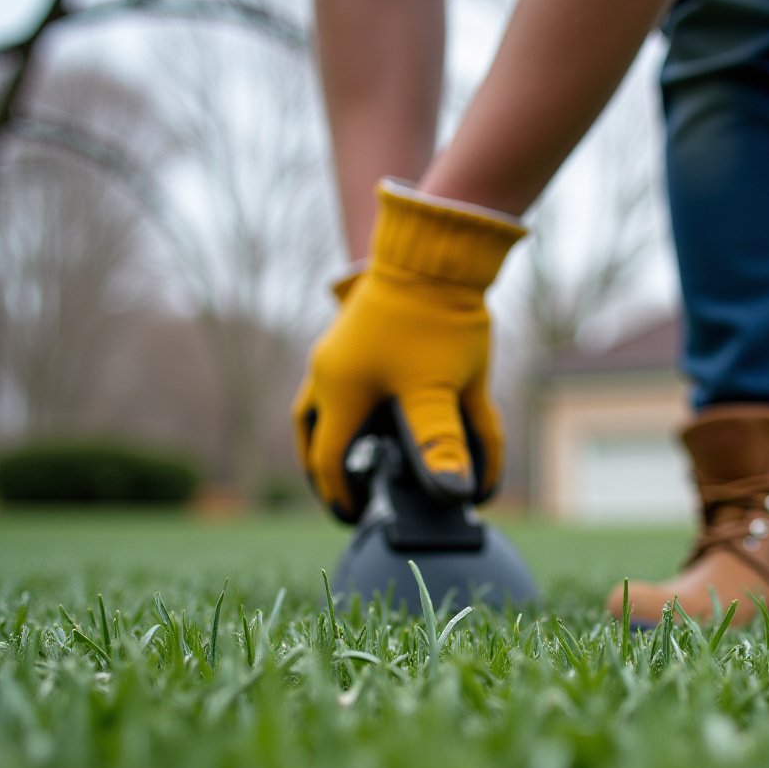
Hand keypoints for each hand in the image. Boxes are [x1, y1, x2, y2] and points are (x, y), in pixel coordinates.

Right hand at [292, 268, 503, 522]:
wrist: (438, 251)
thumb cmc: (439, 319)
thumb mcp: (445, 390)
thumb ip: (445, 443)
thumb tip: (457, 494)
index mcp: (341, 392)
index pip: (327, 460)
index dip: (341, 495)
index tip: (356, 516)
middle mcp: (329, 371)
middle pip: (311, 433)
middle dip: (324, 468)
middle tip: (342, 495)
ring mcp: (337, 348)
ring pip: (319, 404)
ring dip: (331, 435)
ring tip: (352, 458)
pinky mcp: (354, 330)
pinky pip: (339, 379)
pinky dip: (349, 404)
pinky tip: (378, 410)